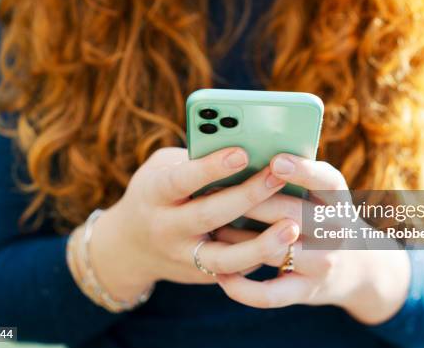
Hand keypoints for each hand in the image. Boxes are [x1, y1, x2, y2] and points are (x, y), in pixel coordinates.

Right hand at [69, 147, 300, 303]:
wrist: (131, 247)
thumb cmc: (156, 192)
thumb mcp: (162, 168)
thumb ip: (195, 160)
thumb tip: (247, 147)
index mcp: (154, 194)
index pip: (181, 180)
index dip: (210, 168)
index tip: (242, 153)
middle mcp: (166, 229)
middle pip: (208, 215)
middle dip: (246, 196)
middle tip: (277, 176)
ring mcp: (184, 257)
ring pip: (224, 259)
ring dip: (261, 245)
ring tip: (292, 226)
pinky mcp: (202, 276)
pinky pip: (235, 271)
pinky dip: (261, 257)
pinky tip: (286, 243)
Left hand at [214, 153, 410, 324]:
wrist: (357, 268)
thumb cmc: (323, 217)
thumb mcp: (323, 195)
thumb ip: (296, 178)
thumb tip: (243, 160)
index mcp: (338, 199)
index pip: (327, 182)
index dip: (302, 171)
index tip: (275, 161)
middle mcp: (335, 231)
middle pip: (289, 213)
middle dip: (249, 202)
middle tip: (212, 190)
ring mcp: (322, 264)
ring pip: (273, 250)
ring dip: (237, 240)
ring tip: (211, 229)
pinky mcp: (307, 291)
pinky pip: (269, 294)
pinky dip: (242, 287)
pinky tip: (221, 275)